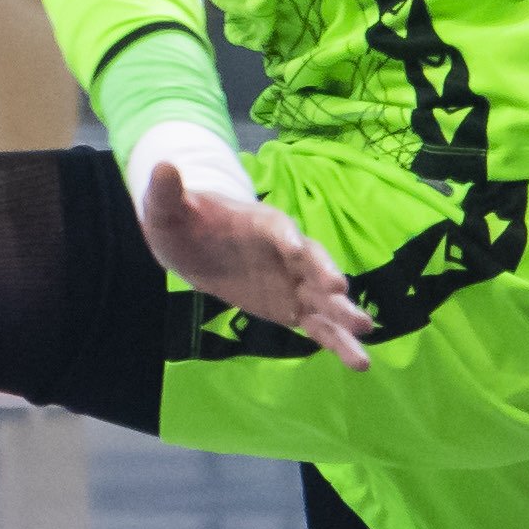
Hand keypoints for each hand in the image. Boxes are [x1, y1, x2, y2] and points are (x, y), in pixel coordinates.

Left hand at [140, 160, 374, 369]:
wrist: (192, 247)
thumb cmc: (183, 222)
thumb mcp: (166, 209)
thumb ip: (166, 193)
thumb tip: (162, 165)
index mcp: (262, 223)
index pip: (277, 227)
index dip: (285, 236)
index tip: (293, 249)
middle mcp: (288, 251)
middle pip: (311, 260)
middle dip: (325, 273)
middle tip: (340, 290)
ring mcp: (294, 282)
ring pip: (323, 298)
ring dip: (343, 313)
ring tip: (365, 330)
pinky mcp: (293, 309)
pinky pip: (318, 327)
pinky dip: (337, 342)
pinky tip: (359, 363)